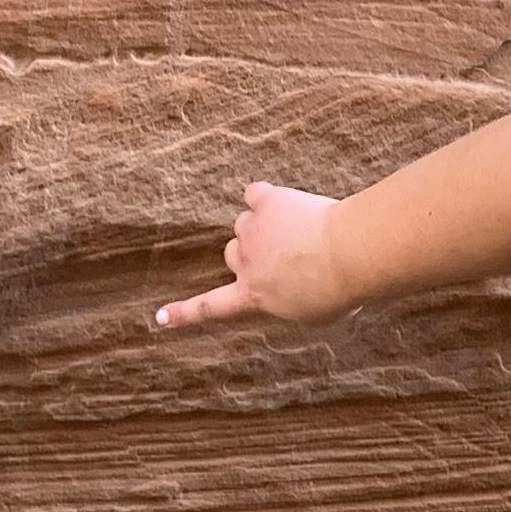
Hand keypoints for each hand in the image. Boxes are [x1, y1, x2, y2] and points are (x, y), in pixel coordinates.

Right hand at [153, 182, 353, 333]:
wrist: (350, 253)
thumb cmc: (341, 289)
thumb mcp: (314, 315)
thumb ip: (291, 302)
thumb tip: (292, 291)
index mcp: (254, 296)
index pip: (211, 307)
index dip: (184, 313)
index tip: (160, 318)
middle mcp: (245, 264)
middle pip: (231, 254)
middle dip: (252, 253)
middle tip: (286, 253)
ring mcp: (253, 231)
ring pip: (246, 222)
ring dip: (263, 224)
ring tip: (299, 229)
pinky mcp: (266, 202)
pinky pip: (255, 193)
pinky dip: (267, 197)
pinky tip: (285, 202)